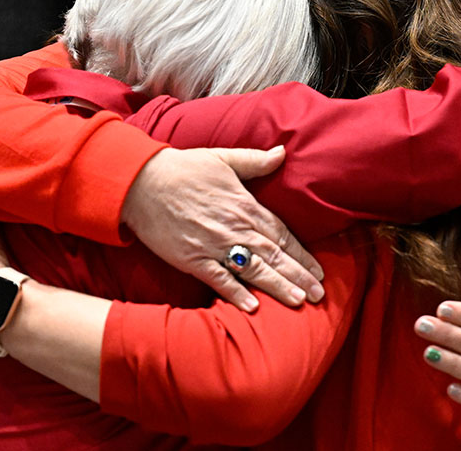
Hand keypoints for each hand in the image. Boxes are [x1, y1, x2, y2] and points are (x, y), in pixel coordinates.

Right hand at [121, 146, 324, 311]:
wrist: (142, 182)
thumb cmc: (184, 169)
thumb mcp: (223, 158)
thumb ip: (255, 161)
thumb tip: (282, 153)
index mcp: (245, 206)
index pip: (282, 234)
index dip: (302, 254)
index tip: (318, 270)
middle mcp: (235, 228)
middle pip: (274, 255)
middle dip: (299, 276)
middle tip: (319, 294)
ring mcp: (214, 245)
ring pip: (254, 269)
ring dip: (278, 287)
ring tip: (298, 302)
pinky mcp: (192, 259)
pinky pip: (219, 280)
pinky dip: (236, 293)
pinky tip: (253, 308)